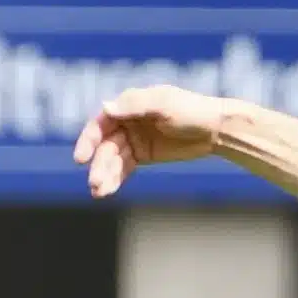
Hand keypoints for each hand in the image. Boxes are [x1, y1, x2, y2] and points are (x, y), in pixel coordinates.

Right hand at [75, 83, 236, 195]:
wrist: (216, 129)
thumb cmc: (192, 110)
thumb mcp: (164, 104)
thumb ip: (135, 106)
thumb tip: (106, 108)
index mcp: (128, 105)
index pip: (101, 124)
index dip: (88, 140)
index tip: (81, 158)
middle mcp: (126, 122)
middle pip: (106, 146)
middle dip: (99, 164)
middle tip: (94, 183)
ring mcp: (134, 139)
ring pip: (114, 159)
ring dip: (105, 175)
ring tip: (99, 192)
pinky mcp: (143, 155)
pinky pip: (125, 168)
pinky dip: (116, 178)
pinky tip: (107, 191)